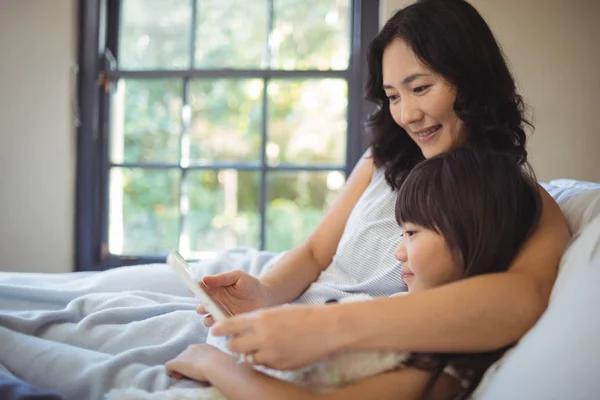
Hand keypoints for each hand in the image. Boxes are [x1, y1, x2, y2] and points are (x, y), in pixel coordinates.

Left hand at [165, 344, 221, 381]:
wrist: (214, 364)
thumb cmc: (220, 362)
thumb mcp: (218, 357)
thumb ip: (214, 358)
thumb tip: (215, 363)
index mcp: (202, 346)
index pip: (195, 354)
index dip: (195, 362)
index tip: (200, 369)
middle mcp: (191, 347)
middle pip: (185, 357)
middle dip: (187, 365)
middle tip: (194, 374)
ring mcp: (183, 354)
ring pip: (178, 362)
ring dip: (181, 369)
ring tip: (188, 377)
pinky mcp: (176, 362)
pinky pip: (169, 367)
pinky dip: (172, 373)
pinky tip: (180, 377)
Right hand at [197, 270, 271, 326]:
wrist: (265, 298)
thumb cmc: (251, 285)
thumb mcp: (237, 276)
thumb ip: (222, 278)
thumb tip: (204, 279)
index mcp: (214, 290)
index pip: (200, 291)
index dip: (195, 290)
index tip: (195, 289)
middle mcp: (215, 304)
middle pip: (201, 308)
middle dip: (201, 307)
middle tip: (206, 306)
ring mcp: (221, 315)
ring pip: (207, 320)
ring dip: (209, 319)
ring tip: (215, 316)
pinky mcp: (229, 325)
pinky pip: (220, 329)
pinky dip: (220, 328)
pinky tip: (225, 324)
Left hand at [211, 303, 343, 369]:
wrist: (327, 329)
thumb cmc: (304, 316)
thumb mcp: (277, 311)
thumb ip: (257, 320)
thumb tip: (240, 330)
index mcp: (261, 318)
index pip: (229, 325)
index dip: (219, 328)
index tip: (215, 330)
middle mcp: (262, 336)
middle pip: (234, 346)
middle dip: (233, 344)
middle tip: (238, 341)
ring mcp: (270, 353)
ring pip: (248, 358)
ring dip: (250, 353)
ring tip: (261, 346)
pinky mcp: (279, 365)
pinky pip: (264, 365)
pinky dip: (265, 359)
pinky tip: (276, 351)